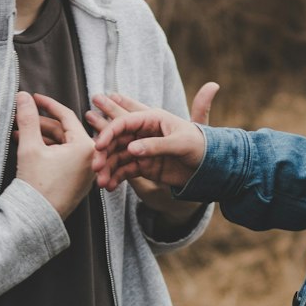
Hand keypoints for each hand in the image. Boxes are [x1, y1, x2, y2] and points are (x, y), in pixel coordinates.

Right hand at [15, 91, 94, 218]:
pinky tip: (28, 146)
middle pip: (64, 131)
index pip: (66, 116)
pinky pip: (64, 158)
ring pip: (62, 145)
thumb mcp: (29, 147)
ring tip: (18, 132)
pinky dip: (48, 150)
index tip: (33, 97)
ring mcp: (86, 170)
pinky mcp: (79, 180)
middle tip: (21, 116)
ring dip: (41, 137)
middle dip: (40, 123)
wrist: (36, 219)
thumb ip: (27, 119)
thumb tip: (22, 96)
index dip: (47, 104)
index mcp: (86, 147)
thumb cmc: (36, 184)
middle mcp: (92, 158)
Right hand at [88, 82, 218, 193]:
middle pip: (116, 140)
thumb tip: (131, 149)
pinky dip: (116, 178)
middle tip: (95, 166)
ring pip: (117, 157)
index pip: (125, 122)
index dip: (110, 133)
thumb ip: (156, 146)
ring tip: (101, 183)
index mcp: (153, 119)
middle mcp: (143, 133)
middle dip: (103, 153)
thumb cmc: (200, 147)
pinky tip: (109, 186)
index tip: (100, 147)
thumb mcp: (181, 144)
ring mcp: (142, 149)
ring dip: (107, 169)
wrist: (210, 167)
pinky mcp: (143, 165)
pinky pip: (125, 171)